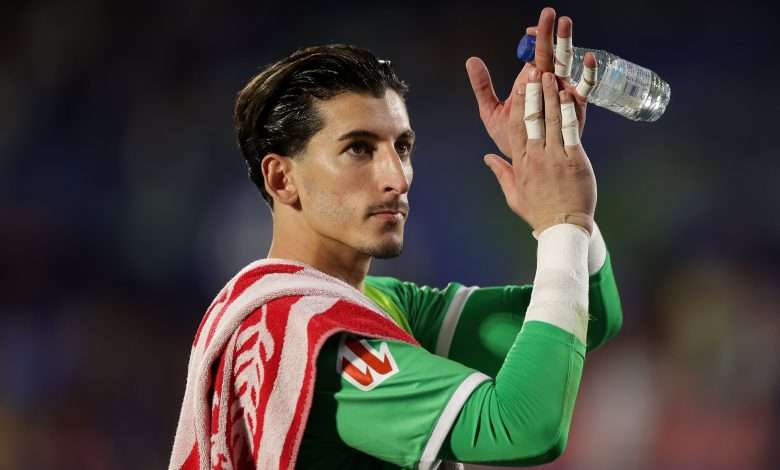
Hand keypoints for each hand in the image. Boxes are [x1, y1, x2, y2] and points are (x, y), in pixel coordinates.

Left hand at [466, 7, 596, 160]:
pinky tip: (588, 59)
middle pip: (552, 54)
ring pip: (567, 66)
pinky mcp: (575, 110)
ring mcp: (563, 95)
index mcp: (531, 83)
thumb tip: (471, 60)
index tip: (530, 27)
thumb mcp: (491, 111)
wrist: (525, 163)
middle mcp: (549, 85)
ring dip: (567, 45)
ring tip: (567, 25)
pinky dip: (587, 75)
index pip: (533, 54)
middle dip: (552, 34)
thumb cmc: (511, 138)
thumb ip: (482, 86)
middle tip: (551, 14)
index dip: (534, 38)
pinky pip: (584, 90)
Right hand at [483, 69, 596, 234]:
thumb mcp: (513, 194)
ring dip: (550, 95)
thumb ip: (501, 173)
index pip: (516, 128)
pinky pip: (569, 132)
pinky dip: (567, 112)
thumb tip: (487, 159)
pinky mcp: (574, 161)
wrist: (563, 227)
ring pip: (550, 121)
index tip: (520, 87)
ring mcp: (555, 158)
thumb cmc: (539, 212)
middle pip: (531, 119)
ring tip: (551, 75)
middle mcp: (535, 157)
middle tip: (533, 71)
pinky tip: (568, 96)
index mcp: (521, 163)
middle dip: (533, 93)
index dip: (518, 105)